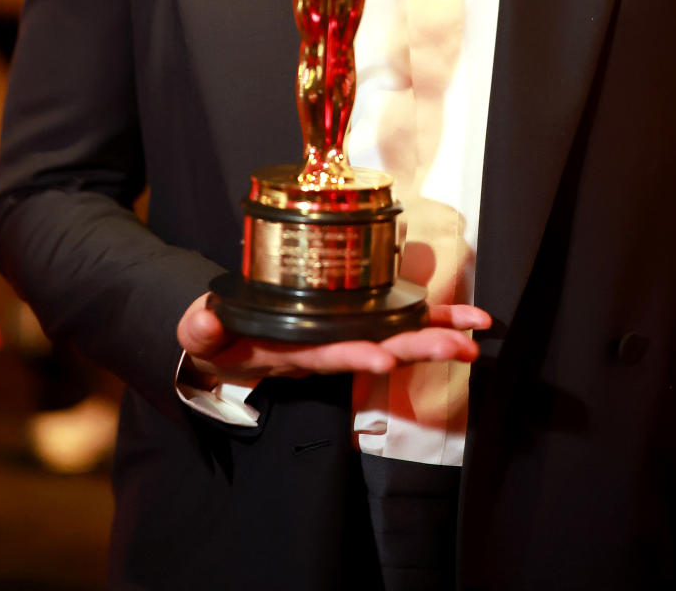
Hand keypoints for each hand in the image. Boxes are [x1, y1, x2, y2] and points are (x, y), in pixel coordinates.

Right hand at [177, 294, 490, 385]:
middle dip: (417, 349)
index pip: (326, 356)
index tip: (380, 357)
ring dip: (438, 337)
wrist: (233, 345)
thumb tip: (204, 318)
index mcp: (292, 352)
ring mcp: (349, 335)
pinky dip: (438, 319)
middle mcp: (328, 348)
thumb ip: (201, 329)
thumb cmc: (220, 338)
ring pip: (398, 338)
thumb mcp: (202, 333)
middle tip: (457, 348)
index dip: (352, 355)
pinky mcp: (361, 321)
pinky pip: (404, 321)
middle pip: (377, 349)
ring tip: (474, 337)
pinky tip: (471, 318)